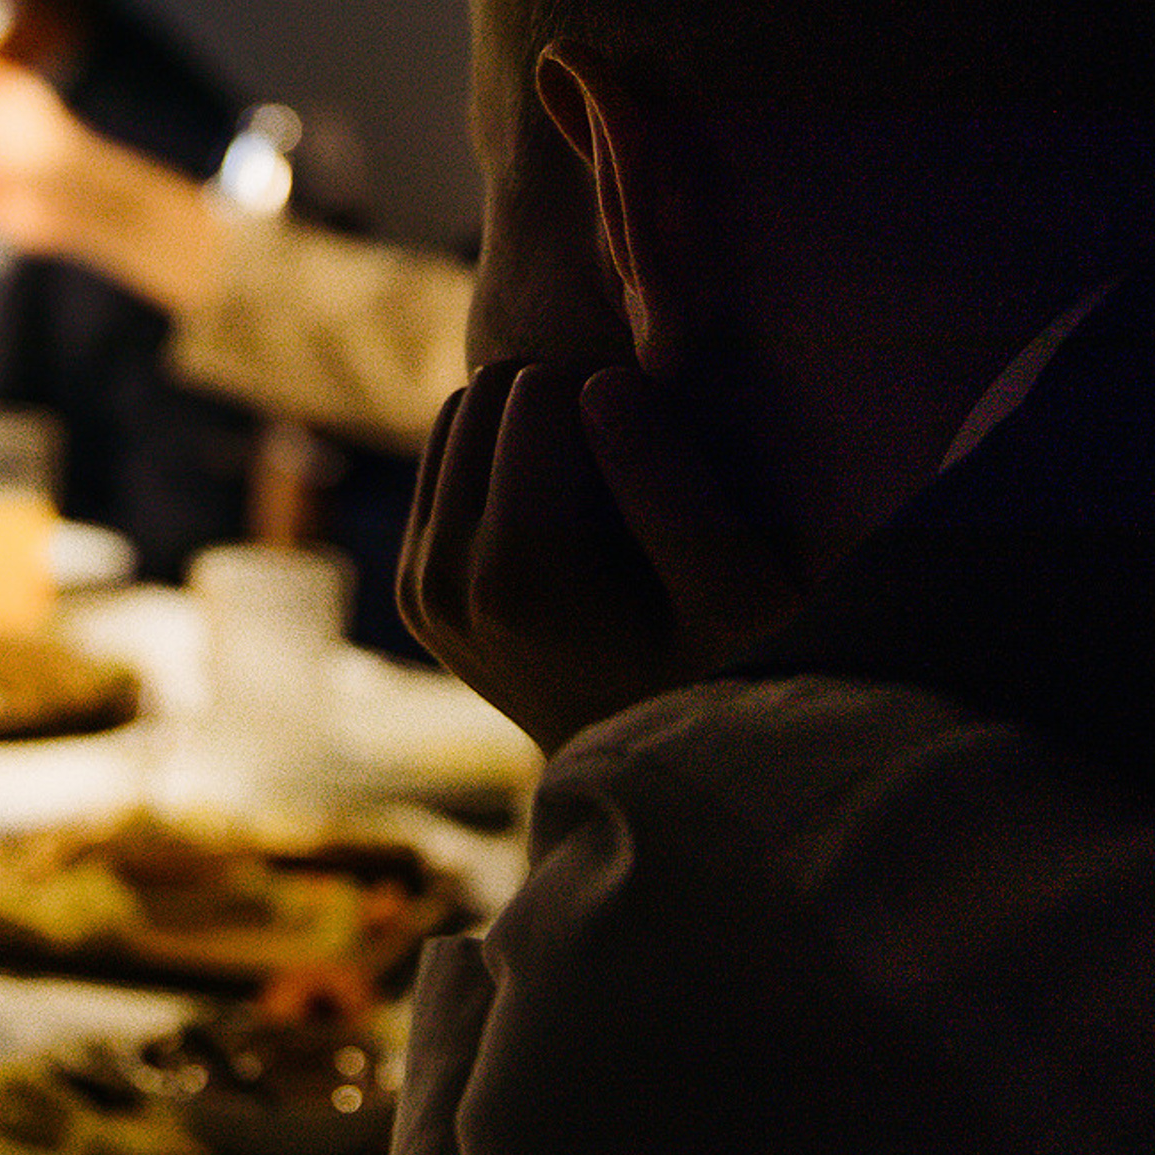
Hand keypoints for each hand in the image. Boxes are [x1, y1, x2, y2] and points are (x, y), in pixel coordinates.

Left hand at [400, 361, 801, 753]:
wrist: (648, 770)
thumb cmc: (715, 667)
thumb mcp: (744, 593)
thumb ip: (683, 492)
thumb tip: (602, 384)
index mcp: (516, 578)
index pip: (533, 391)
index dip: (605, 392)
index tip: (651, 444)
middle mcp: (446, 582)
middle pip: (485, 394)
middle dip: (556, 401)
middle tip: (622, 458)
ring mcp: (419, 587)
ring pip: (460, 415)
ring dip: (526, 426)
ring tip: (597, 481)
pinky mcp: (410, 587)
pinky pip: (444, 455)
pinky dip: (500, 455)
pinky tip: (563, 501)